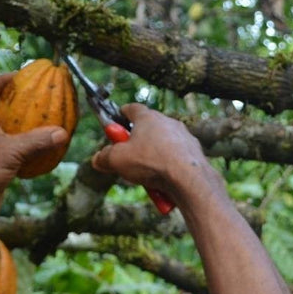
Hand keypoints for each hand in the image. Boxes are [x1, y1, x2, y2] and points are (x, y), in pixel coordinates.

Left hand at [0, 74, 68, 216]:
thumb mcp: (12, 152)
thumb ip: (37, 141)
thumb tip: (62, 133)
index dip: (5, 79)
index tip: (23, 75)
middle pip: (0, 106)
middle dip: (18, 100)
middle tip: (38, 93)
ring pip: (8, 128)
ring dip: (24, 123)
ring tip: (43, 117)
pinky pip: (14, 147)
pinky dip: (27, 144)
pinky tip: (43, 145)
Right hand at [89, 105, 218, 203]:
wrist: (188, 178)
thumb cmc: (151, 162)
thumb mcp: (117, 161)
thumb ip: (104, 158)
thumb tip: (98, 159)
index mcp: (147, 117)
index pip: (131, 108)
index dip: (121, 115)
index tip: (116, 122)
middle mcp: (167, 122)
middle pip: (148, 128)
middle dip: (136, 142)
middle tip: (127, 157)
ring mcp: (183, 137)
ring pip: (163, 145)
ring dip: (153, 158)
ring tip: (147, 177)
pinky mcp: (194, 153)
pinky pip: (176, 159)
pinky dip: (169, 169)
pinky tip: (164, 184)